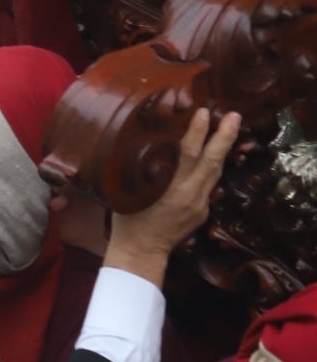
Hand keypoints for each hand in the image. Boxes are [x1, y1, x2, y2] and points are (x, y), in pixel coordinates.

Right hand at [104, 106, 241, 281]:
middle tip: (234, 115)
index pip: (188, 155)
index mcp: (172, 189)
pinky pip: (209, 184)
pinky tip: (214, 156)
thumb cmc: (127, 218)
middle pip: (211, 161)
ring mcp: (200, 204)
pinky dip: (212, 166)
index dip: (196, 132)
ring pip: (215, 172)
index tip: (203, 111)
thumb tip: (146, 140)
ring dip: (223, 149)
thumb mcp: (128, 189)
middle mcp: (191, 195)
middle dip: (223, 137)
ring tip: (230, 128)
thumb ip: (141, 167)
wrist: (142, 250)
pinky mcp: (203, 210)